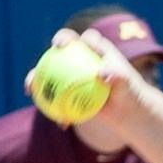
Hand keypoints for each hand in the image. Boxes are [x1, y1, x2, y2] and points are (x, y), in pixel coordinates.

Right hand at [25, 28, 148, 142]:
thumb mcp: (127, 85)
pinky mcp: (71, 92)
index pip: (79, 41)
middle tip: (40, 68)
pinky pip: (60, 99)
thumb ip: (118, 76)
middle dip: (46, 58)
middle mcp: (81, 59)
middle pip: (59, 55)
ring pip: (53, 76)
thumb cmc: (131, 92)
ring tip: (31, 90)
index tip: (59, 45)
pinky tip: (61, 123)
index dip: (66, 38)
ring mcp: (73, 75)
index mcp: (95, 50)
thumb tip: (101, 73)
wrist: (129, 110)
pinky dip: (57, 109)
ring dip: (39, 82)